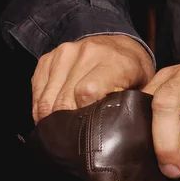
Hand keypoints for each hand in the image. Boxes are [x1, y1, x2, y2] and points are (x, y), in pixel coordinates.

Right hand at [32, 35, 154, 122]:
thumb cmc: (132, 70)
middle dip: (66, 122)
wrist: (119, 44)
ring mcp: (65, 53)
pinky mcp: (49, 57)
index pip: (87, 92)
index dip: (84, 115)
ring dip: (50, 117)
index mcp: (114, 62)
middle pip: (64, 99)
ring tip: (60, 129)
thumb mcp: (142, 86)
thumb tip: (119, 131)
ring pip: (47, 97)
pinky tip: (51, 115)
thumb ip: (131, 105)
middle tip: (73, 136)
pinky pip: (37, 89)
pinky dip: (40, 106)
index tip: (88, 127)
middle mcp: (88, 53)